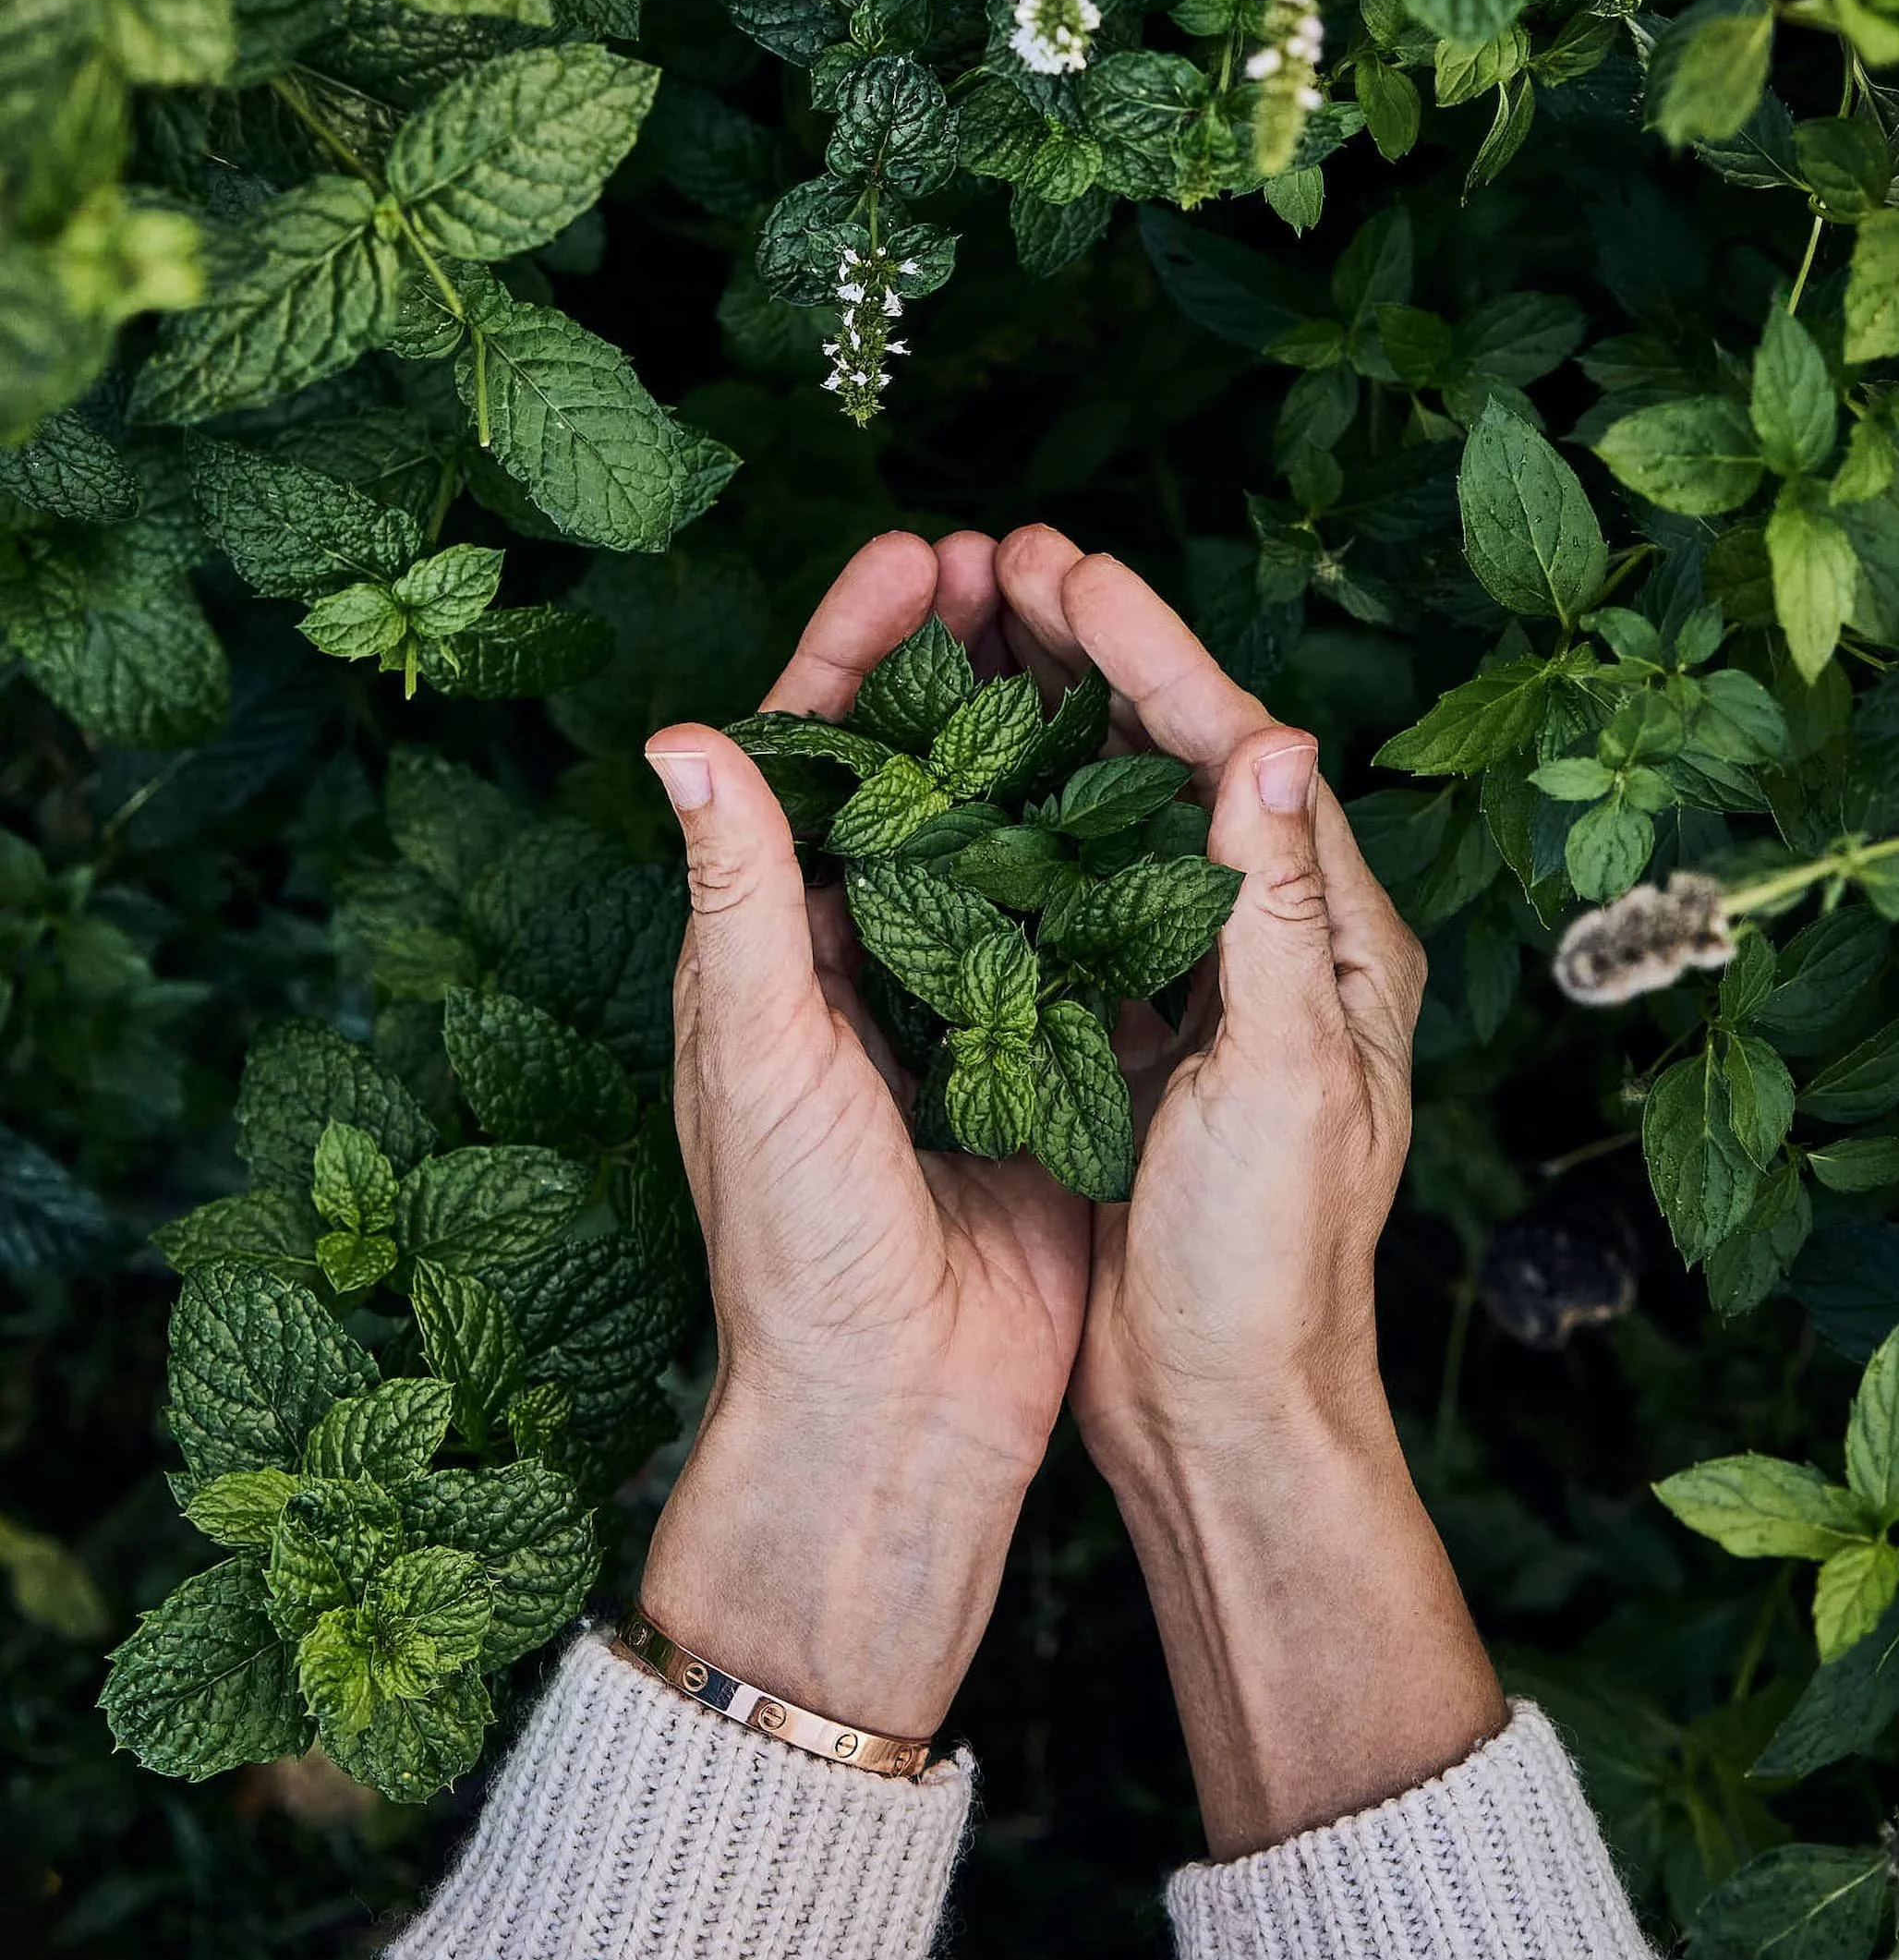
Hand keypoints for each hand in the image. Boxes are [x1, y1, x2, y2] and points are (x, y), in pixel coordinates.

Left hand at [637, 531, 1089, 1739]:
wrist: (899, 1404)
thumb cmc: (798, 1237)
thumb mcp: (760, 1048)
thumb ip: (736, 893)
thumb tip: (680, 736)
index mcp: (772, 942)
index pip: (805, 755)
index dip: (854, 646)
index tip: (917, 555)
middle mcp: (861, 956)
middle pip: (910, 766)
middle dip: (957, 659)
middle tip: (1017, 564)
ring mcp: (957, 999)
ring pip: (1001, 824)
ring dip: (1037, 726)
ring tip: (1091, 631)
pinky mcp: (1039, 1051)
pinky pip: (1075, 917)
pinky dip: (1107, 838)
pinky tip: (1158, 773)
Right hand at [995, 526, 1508, 1852]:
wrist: (1226, 1407)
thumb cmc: (1269, 1262)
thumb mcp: (1285, 1081)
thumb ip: (1275, 912)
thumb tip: (1273, 743)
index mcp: (1342, 938)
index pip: (1239, 754)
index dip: (1151, 652)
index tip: (1065, 568)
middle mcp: (1284, 943)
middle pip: (1183, 759)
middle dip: (1099, 654)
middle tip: (1007, 561)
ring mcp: (1210, 986)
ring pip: (1127, 811)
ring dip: (1059, 716)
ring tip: (983, 630)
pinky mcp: (1145, 1032)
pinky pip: (1085, 890)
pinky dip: (1030, 817)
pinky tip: (969, 776)